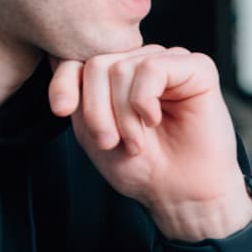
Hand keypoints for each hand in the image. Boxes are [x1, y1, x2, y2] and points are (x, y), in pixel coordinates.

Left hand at [48, 46, 251, 245]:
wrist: (180, 193)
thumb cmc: (142, 167)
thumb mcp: (92, 132)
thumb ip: (76, 97)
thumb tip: (54, 58)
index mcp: (120, 75)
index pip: (79, 58)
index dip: (64, 82)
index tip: (61, 110)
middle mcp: (144, 62)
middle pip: (98, 65)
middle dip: (97, 110)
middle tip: (111, 141)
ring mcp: (171, 62)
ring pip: (123, 68)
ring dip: (123, 114)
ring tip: (136, 141)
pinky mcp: (197, 67)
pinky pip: (152, 68)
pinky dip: (144, 101)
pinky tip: (154, 120)